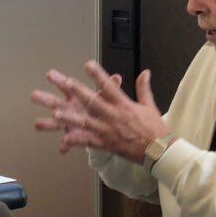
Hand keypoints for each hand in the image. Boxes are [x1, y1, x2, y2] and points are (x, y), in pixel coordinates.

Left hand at [31, 62, 168, 160]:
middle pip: (93, 101)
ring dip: (70, 117)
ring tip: (56, 112)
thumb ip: (143, 88)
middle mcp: (114, 116)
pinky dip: (76, 140)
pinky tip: (63, 139)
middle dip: (78, 91)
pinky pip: (88, 141)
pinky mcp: (106, 144)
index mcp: (124, 105)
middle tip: (65, 82)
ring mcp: (108, 130)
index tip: (88, 64)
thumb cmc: (154, 129)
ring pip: (86, 122)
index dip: (98, 75)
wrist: (159, 151)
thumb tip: (146, 72)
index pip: (109, 86)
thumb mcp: (149, 105)